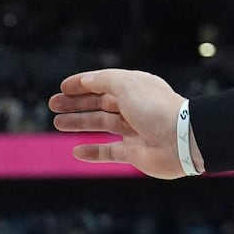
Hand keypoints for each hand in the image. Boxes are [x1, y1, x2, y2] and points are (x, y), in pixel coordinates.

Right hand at [49, 69, 203, 178]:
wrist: (180, 140)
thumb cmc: (155, 108)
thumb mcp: (128, 85)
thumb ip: (105, 80)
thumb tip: (86, 80)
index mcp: (136, 87)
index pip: (105, 83)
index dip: (83, 84)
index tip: (62, 87)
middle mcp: (135, 107)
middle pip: (100, 103)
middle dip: (77, 103)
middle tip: (53, 105)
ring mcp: (135, 130)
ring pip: (102, 125)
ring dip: (80, 123)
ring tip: (57, 123)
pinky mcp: (135, 153)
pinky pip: (109, 152)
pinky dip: (93, 152)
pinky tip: (76, 151)